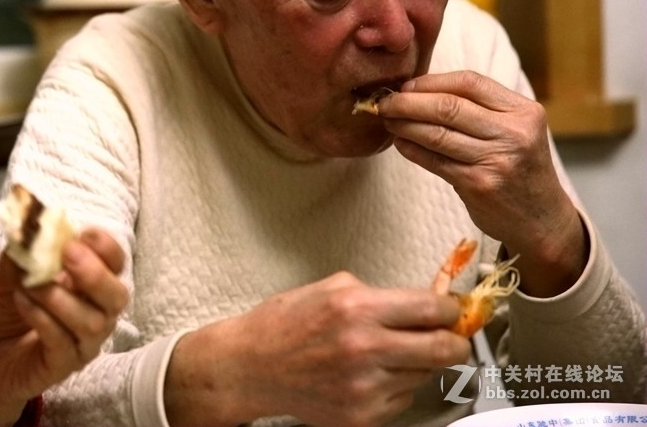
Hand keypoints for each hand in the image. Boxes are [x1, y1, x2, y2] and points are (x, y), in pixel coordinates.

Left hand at [0, 229, 127, 426]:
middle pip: (118, 295)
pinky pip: (63, 342)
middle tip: (68, 254)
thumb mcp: (9, 274)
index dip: (105, 247)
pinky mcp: (63, 366)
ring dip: (59, 296)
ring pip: (92, 322)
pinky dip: (42, 318)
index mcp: (89, 284)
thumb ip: (21, 254)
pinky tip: (21, 302)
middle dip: (95, 273)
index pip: (115, 263)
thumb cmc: (7, 313)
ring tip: (28, 284)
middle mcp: (95, 314)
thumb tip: (27, 231)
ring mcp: (82, 344)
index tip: (82, 233)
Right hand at [164, 272, 468, 426]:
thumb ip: (379, 295)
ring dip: (414, 364)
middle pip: (444, 350)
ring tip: (384, 355)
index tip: (454, 311)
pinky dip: (393, 388)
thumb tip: (426, 303)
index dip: (451, 310)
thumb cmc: (286, 322)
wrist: (251, 366)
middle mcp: (364, 347)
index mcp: (356, 307)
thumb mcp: (330, 289)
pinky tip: (366, 376)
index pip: (432, 309)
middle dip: (453, 342)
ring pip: (423, 376)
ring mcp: (364, 387)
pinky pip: (402, 401)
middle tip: (447, 338)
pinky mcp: (361, 415)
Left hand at [378, 71, 586, 294]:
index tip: (406, 86)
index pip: (469, 82)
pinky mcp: (478, 185)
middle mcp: (513, 134)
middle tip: (385, 102)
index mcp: (524, 112)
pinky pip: (434, 160)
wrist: (542, 219)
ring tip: (387, 120)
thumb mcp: (516, 129)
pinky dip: (411, 149)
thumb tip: (418, 89)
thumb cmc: (519, 166)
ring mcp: (496, 161)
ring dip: (404, 125)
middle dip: (408, 102)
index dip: (431, 82)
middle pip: (448, 106)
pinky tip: (400, 143)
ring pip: (436, 133)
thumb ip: (480, 108)